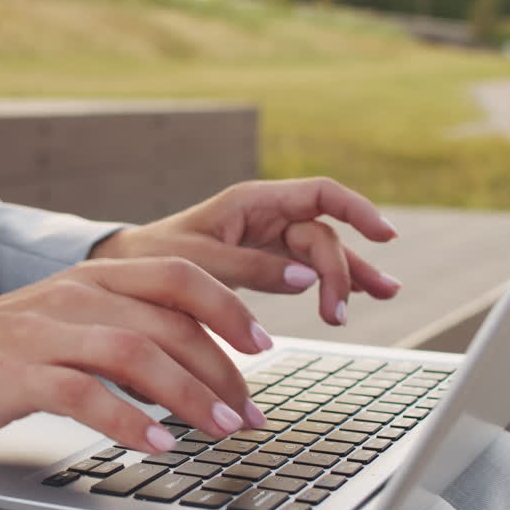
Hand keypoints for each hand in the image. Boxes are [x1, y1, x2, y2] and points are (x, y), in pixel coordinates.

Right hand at [0, 258, 274, 453]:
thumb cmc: (8, 350)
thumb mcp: (73, 321)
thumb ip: (130, 328)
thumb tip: (200, 365)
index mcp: (96, 278)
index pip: (179, 275)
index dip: (231, 305)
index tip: (268, 343)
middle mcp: (77, 295)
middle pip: (168, 319)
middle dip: (222, 368)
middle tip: (251, 412)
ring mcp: (47, 333)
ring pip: (135, 352)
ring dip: (188, 394)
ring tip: (221, 429)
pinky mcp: (20, 374)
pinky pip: (85, 394)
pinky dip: (128, 421)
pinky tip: (157, 446)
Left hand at [90, 177, 402, 325]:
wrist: (124, 273)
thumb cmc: (152, 259)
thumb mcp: (196, 262)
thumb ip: (249, 267)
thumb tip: (304, 277)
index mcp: (253, 202)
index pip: (319, 194)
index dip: (357, 209)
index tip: (385, 234)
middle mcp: (266, 217)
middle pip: (322, 234)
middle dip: (340, 270)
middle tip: (337, 314)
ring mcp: (267, 240)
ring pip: (321, 253)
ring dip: (350, 275)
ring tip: (382, 295)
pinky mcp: (262, 264)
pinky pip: (305, 271)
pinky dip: (329, 284)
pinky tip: (352, 299)